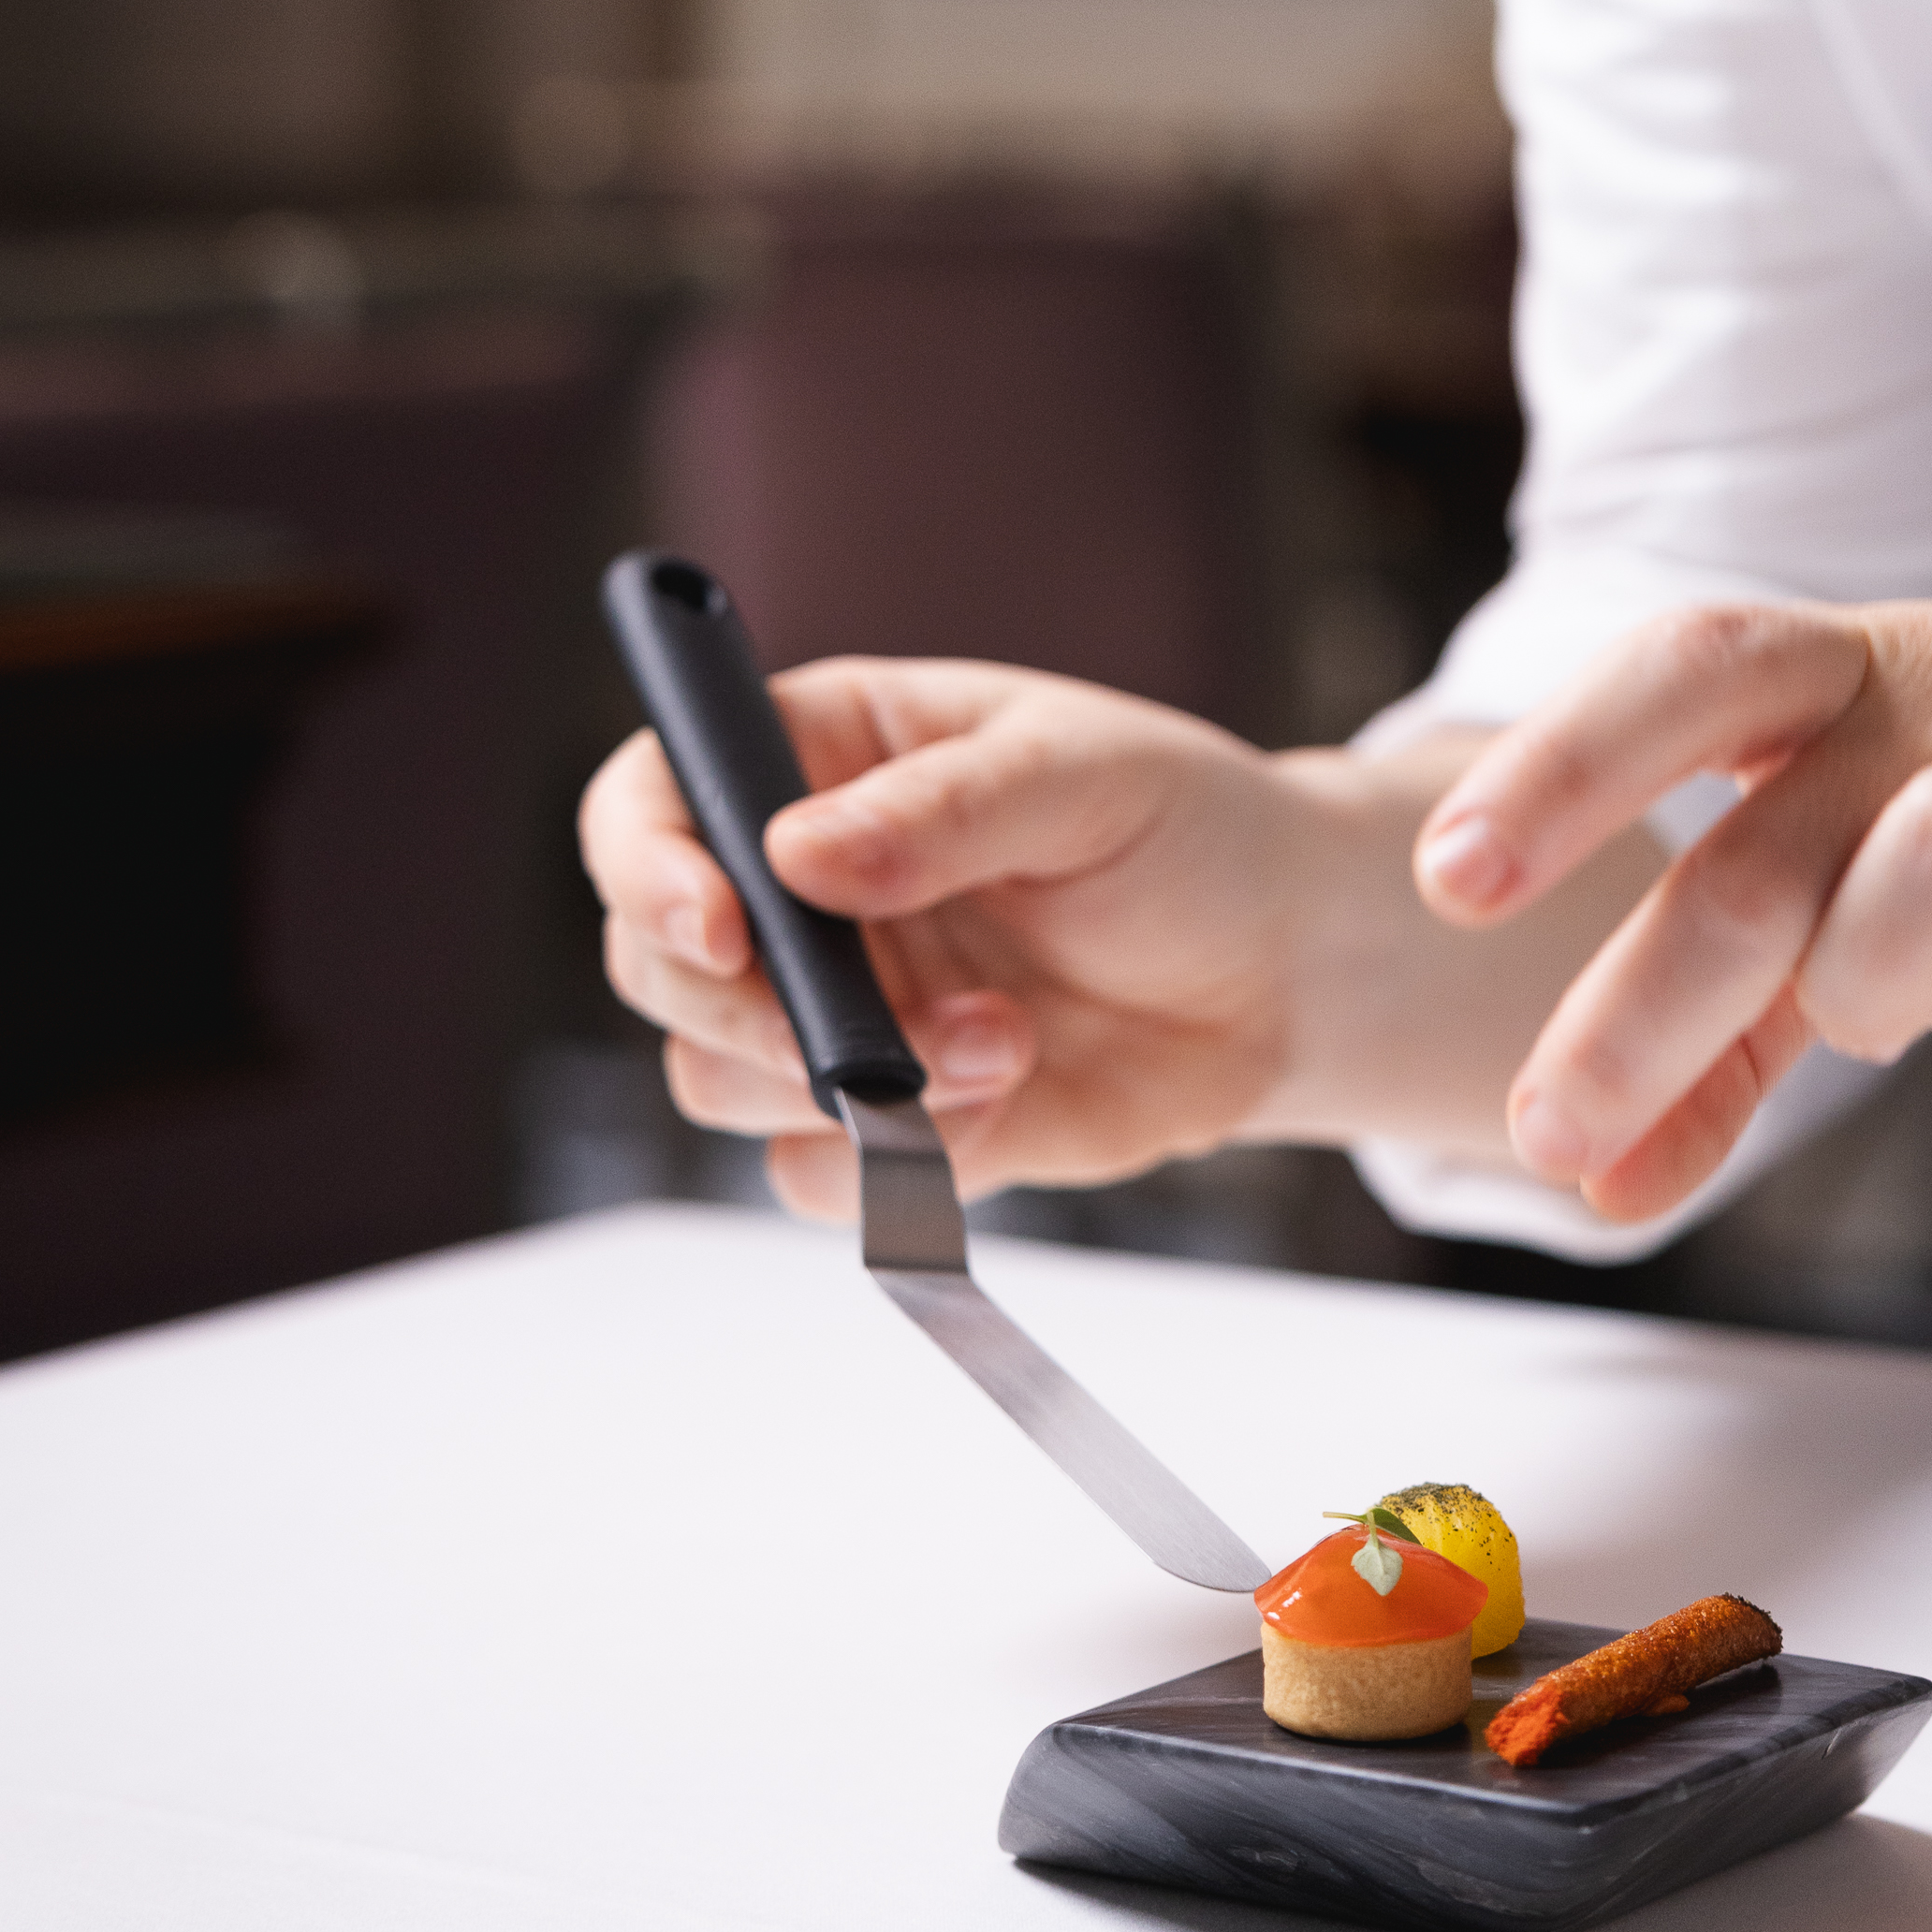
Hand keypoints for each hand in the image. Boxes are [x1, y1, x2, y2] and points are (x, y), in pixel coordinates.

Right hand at [581, 661, 1345, 1218]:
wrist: (1284, 966)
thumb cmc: (1186, 829)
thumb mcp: (1083, 774)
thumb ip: (947, 808)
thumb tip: (797, 855)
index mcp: (822, 757)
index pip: (655, 796)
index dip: (648, 865)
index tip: (718, 926)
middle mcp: (799, 889)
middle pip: (657, 963)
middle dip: (742, 1013)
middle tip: (861, 1033)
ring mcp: (834, 1009)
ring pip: (714, 1079)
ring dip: (835, 1087)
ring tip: (1002, 1044)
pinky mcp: (883, 1117)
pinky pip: (808, 1174)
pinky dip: (886, 1163)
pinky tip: (1008, 1098)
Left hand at [1411, 597, 1931, 1221]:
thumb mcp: (1872, 864)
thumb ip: (1735, 1016)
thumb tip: (1592, 1173)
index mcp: (1851, 677)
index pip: (1684, 673)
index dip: (1561, 765)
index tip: (1447, 879)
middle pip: (1772, 841)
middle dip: (1647, 1000)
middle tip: (1555, 1128)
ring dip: (1878, 976)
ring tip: (1886, 1021)